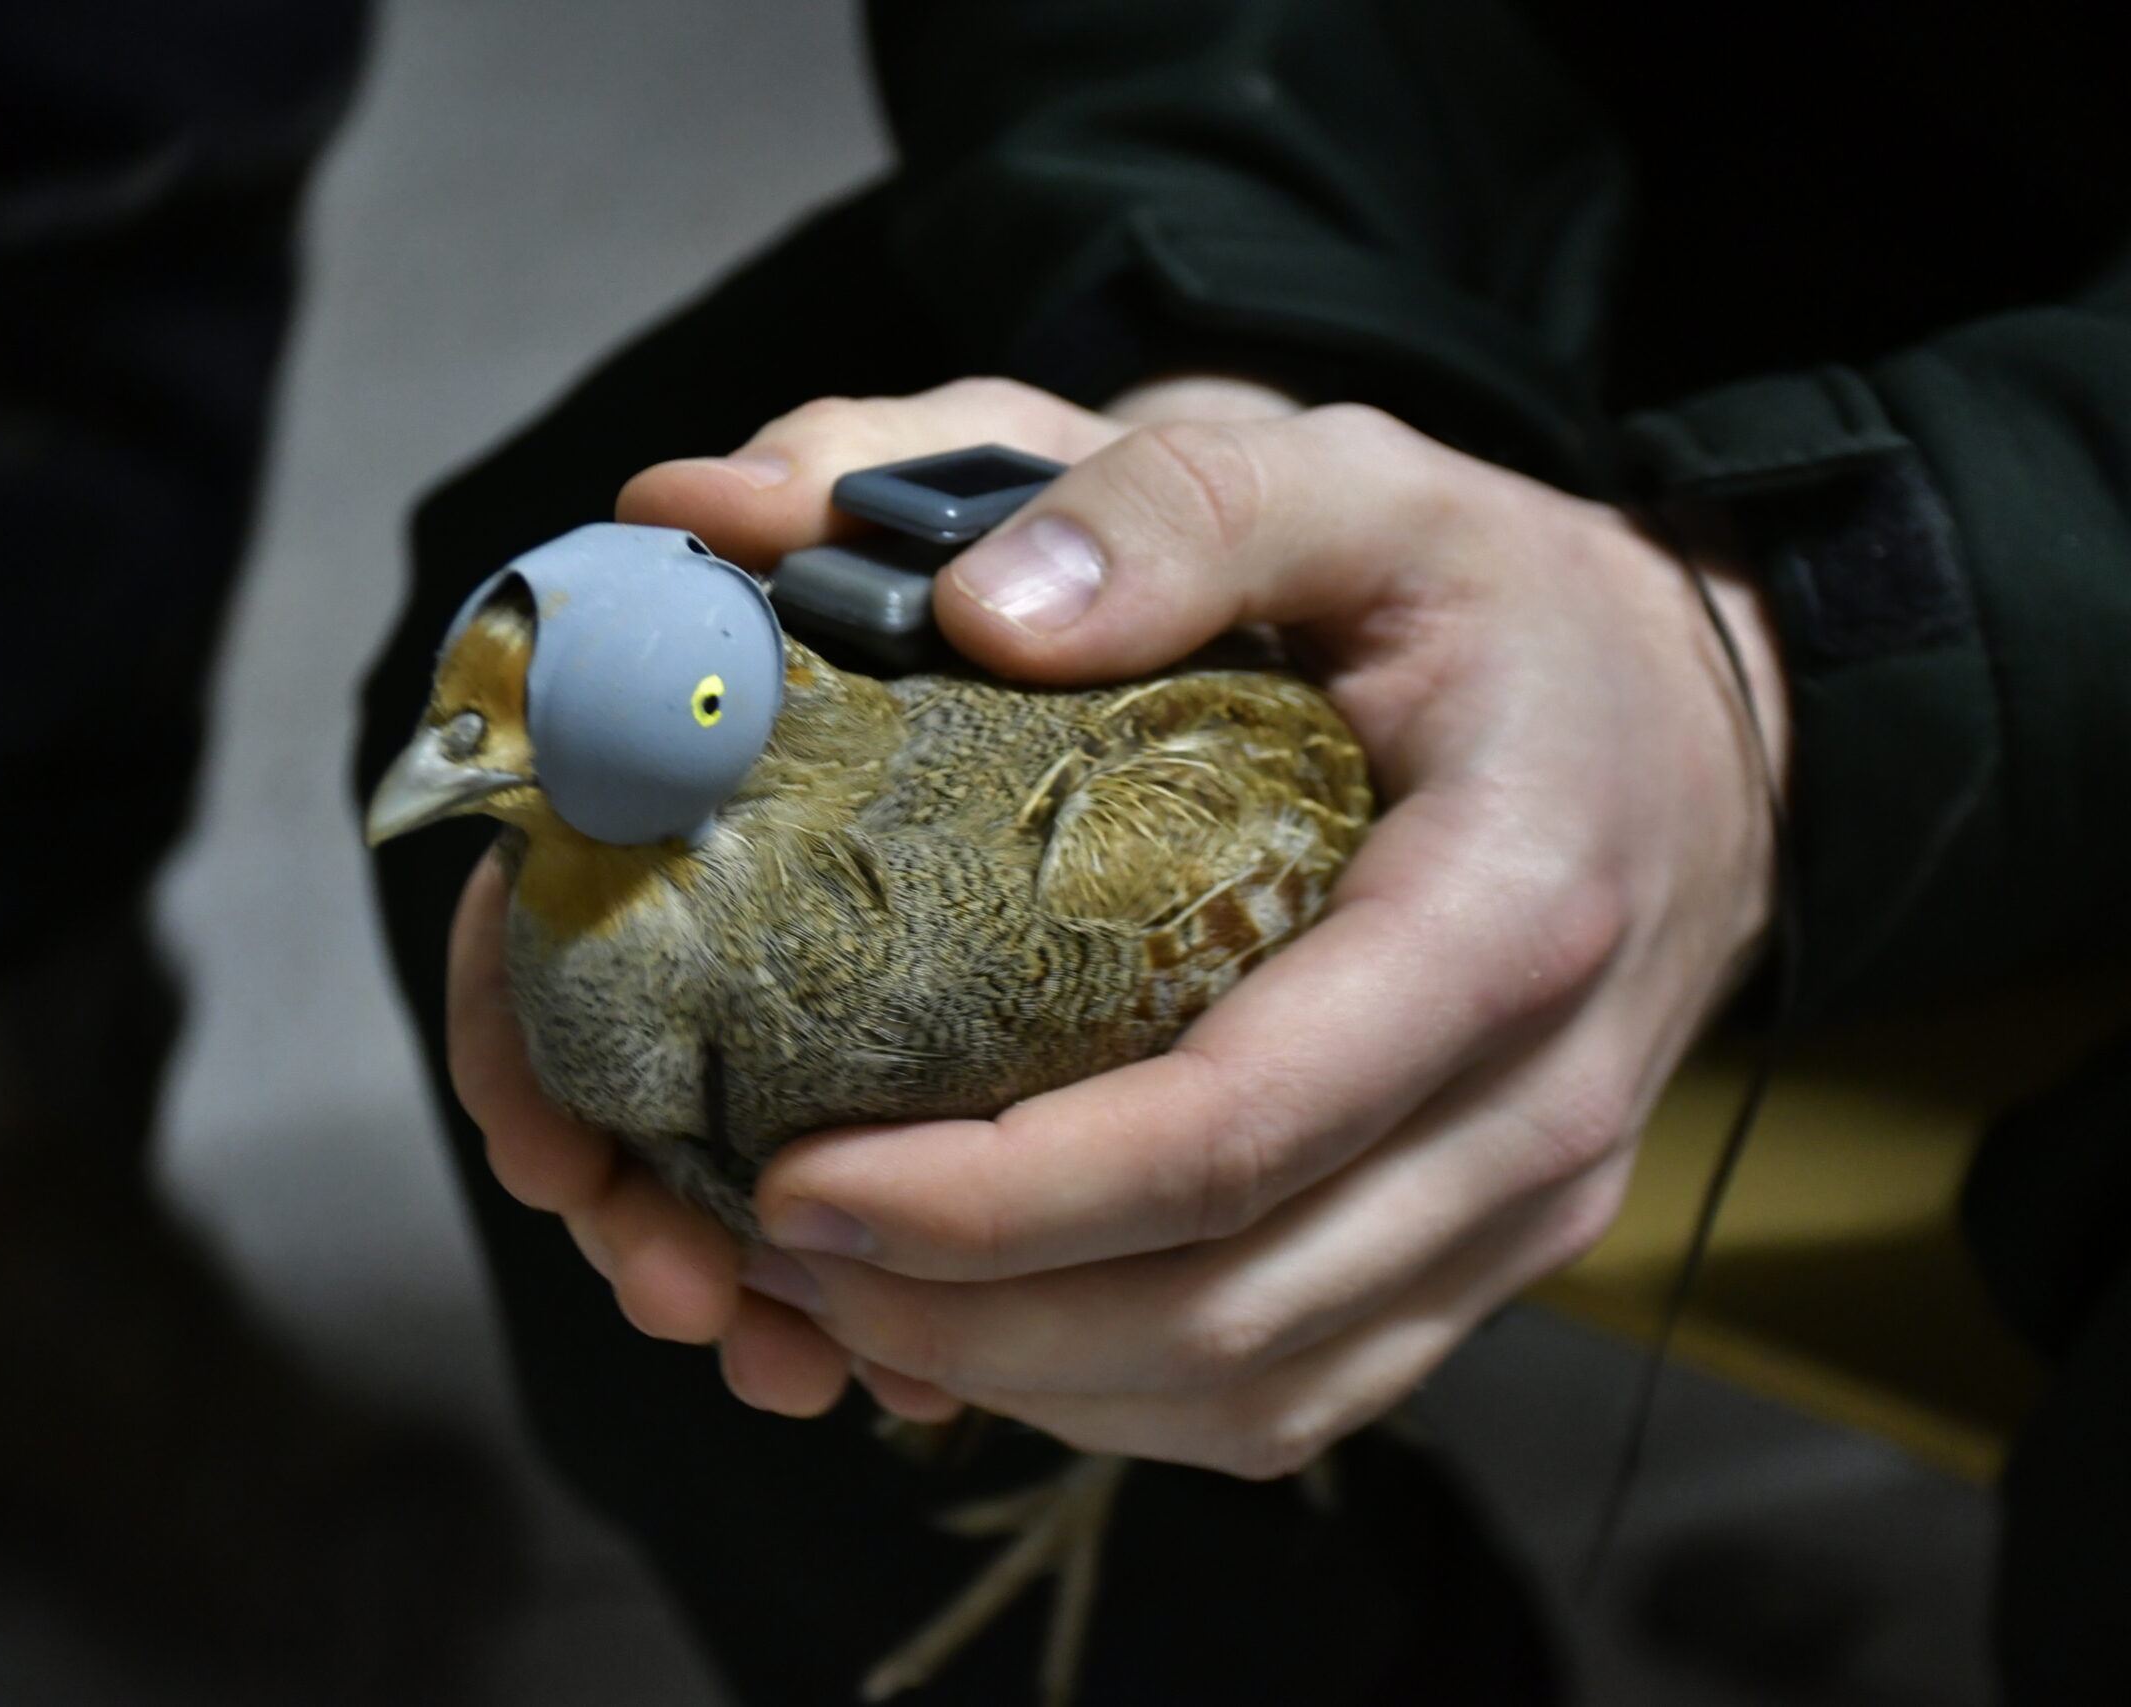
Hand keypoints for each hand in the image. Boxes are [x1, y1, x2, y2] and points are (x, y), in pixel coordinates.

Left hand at [448, 376, 1787, 1472]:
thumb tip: (974, 604)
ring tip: (842, 1293)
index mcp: (1508, 919)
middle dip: (972, 1313)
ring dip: (1024, 1372)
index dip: (1002, 1195)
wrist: (1704, 731)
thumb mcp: (1363, 483)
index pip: (1238, 1129)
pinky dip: (1117, 1394)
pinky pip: (1297, 1398)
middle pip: (1225, 1309)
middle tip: (771, 1245)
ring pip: (1252, 1392)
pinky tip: (982, 1323)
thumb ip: (1178, 504)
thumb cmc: (1513, 608)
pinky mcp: (1486, 1261)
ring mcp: (1521, 1215)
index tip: (801, 1180)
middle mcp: (1535, 1112)